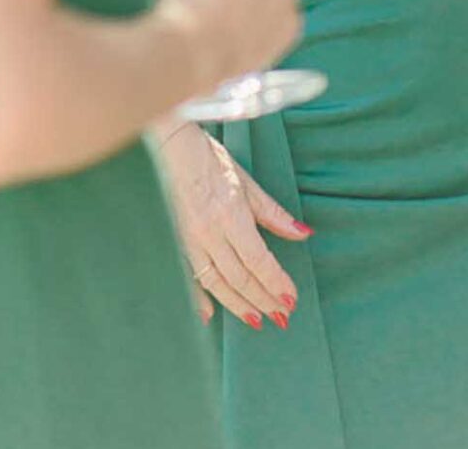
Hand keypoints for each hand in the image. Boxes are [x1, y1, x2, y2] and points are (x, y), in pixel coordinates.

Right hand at [159, 123, 310, 327]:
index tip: (292, 299)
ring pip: (216, 282)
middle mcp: (208, 233)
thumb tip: (302, 234)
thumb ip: (273, 213)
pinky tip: (208, 315)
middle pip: (240, 277)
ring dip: (238, 305)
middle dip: (263, 299)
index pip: (258, 260)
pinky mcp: (173, 240)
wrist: (164, 147)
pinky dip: (197, 298)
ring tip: (257, 320)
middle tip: (282, 316)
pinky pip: (187, 276)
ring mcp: (187, 239)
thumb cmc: (207, 159)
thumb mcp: (246, 182)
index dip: (276, 283)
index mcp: (230, 216)